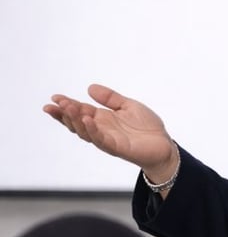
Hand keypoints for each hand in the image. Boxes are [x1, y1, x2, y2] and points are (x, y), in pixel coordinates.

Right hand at [43, 84, 176, 181]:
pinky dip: (93, 130)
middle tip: (56, 104)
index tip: (54, 97)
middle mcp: (101, 130)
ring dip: (75, 120)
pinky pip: (101, 140)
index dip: (66, 105)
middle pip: (77, 122)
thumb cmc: (147, 127)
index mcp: (102, 119)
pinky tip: (88, 120)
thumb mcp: (128, 106)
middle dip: (65, 113)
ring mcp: (108, 140)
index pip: (79, 111)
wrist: (164, 145)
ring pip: (85, 132)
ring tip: (68, 108)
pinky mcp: (117, 148)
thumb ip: (110, 98)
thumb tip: (89, 87)